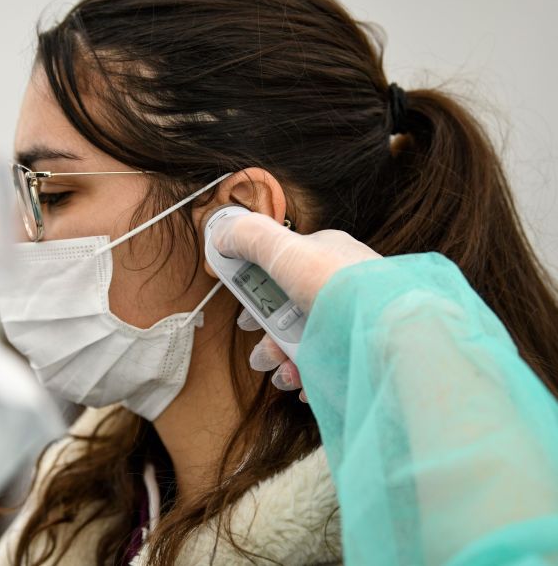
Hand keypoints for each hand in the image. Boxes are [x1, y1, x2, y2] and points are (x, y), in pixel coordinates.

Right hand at [211, 211, 380, 401]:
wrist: (396, 336)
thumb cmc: (342, 288)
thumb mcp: (286, 251)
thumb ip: (250, 238)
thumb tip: (221, 233)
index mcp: (325, 255)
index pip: (281, 269)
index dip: (256, 295)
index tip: (245, 321)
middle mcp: (340, 286)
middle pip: (289, 311)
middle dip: (270, 336)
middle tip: (264, 355)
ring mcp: (351, 320)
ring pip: (305, 341)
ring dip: (285, 360)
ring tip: (285, 374)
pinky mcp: (360, 350)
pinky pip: (328, 365)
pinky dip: (310, 377)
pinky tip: (304, 383)